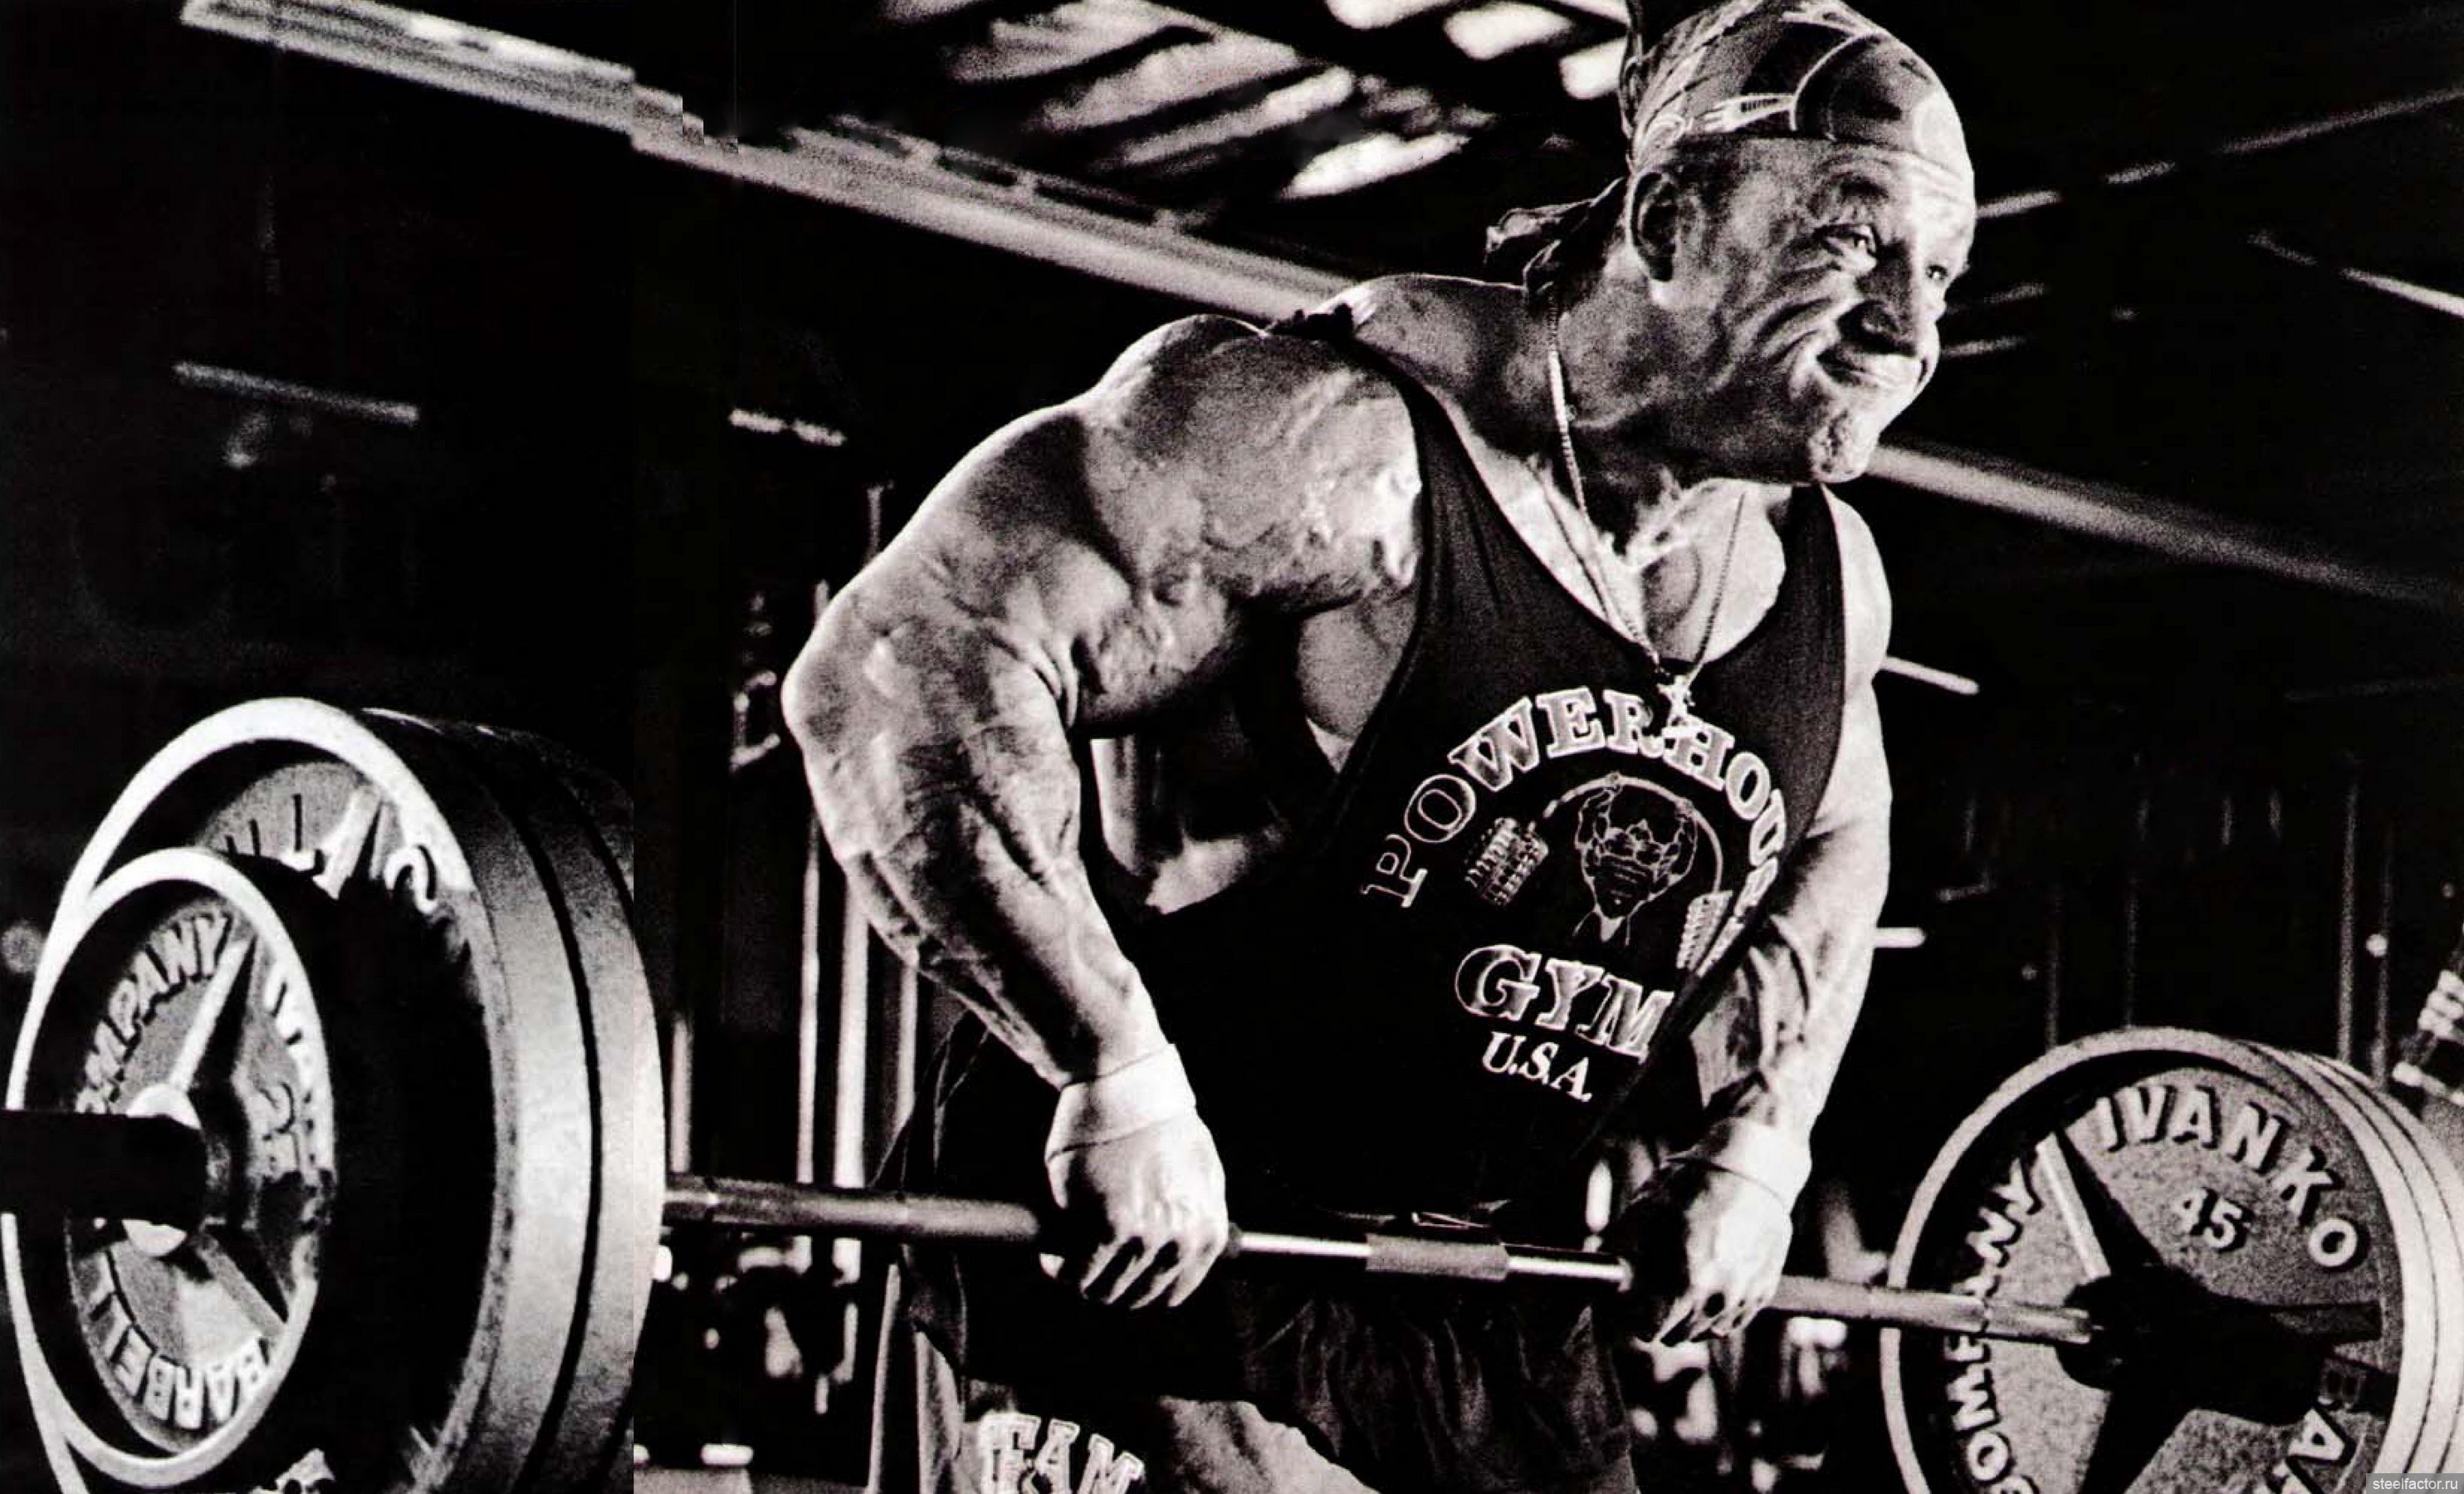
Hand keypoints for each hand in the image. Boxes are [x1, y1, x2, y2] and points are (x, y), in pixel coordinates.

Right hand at [1041, 1109, 1229, 1308]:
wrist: (1126, 1084)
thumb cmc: (1155, 1119)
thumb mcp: (1199, 1170)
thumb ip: (1193, 1211)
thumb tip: (1184, 1242)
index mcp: (1209, 1230)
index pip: (1174, 1291)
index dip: (1141, 1289)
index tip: (1119, 1278)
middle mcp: (1183, 1240)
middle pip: (1138, 1296)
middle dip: (1110, 1288)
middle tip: (1086, 1269)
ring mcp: (1147, 1235)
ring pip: (1107, 1289)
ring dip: (1082, 1282)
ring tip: (1065, 1265)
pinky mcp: (1109, 1225)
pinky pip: (1080, 1271)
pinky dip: (1061, 1271)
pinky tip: (1051, 1260)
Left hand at [1612, 1162, 1794, 1343]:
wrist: (1753, 1170)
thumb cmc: (1693, 1185)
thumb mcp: (1646, 1213)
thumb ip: (1624, 1255)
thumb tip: (1608, 1283)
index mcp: (1686, 1283)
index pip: (1649, 1330)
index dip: (1634, 1316)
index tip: (1630, 1303)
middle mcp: (1719, 1299)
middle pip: (1678, 1335)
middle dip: (1660, 1317)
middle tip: (1653, 1291)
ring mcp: (1744, 1297)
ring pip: (1708, 1331)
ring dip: (1690, 1317)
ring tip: (1682, 1283)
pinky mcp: (1763, 1291)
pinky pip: (1734, 1320)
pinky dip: (1717, 1311)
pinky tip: (1708, 1284)